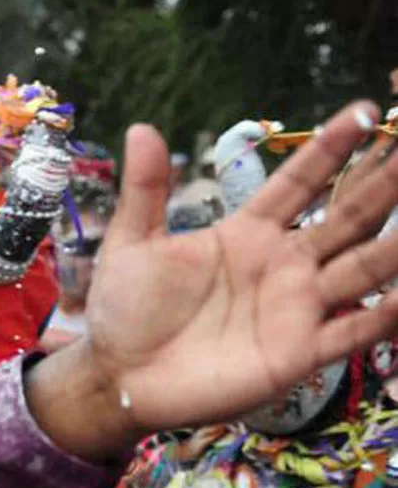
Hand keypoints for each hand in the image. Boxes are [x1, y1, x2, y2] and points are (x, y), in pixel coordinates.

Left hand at [29, 102, 397, 459]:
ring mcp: (296, 308)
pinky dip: (388, 315)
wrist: (117, 377)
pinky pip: (355, 330)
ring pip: (364, 267)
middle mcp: (283, 265)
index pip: (300, 183)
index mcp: (248, 234)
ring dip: (396, 246)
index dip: (331, 147)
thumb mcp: (131, 244)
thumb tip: (142, 128)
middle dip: (385, 184)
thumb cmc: (124, 311)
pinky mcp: (298, 353)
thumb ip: (146, 190)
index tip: (364, 109)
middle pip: (348, 217)